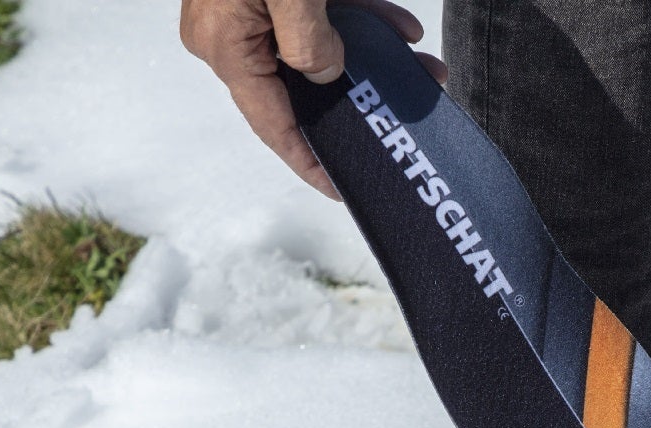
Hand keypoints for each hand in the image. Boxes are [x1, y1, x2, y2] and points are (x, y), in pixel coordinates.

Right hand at [180, 0, 447, 199]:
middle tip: (415, 107)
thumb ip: (308, 39)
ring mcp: (250, 9)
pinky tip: (402, 27)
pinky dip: (361, 22)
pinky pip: (318, 18)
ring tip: (425, 67)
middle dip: (362, 100)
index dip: (311, 160)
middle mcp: (231, 34)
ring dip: (373, 58)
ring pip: (320, 51)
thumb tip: (327, 73)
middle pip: (304, 88)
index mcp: (225, 45)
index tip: (346, 187)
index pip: (273, 123)